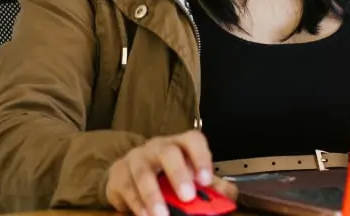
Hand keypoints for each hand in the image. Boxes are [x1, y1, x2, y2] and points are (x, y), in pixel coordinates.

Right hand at [105, 130, 237, 215]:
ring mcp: (136, 159)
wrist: (129, 173)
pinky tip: (146, 215)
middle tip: (187, 197)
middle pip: (167, 153)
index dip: (201, 157)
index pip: (193, 140)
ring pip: (143, 172)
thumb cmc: (166, 174)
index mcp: (180, 145)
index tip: (206, 180)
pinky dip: (137, 204)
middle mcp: (157, 147)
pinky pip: (127, 188)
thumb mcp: (190, 177)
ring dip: (153, 196)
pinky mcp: (119, 175)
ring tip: (162, 215)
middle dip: (178, 174)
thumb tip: (230, 195)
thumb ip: (211, 186)